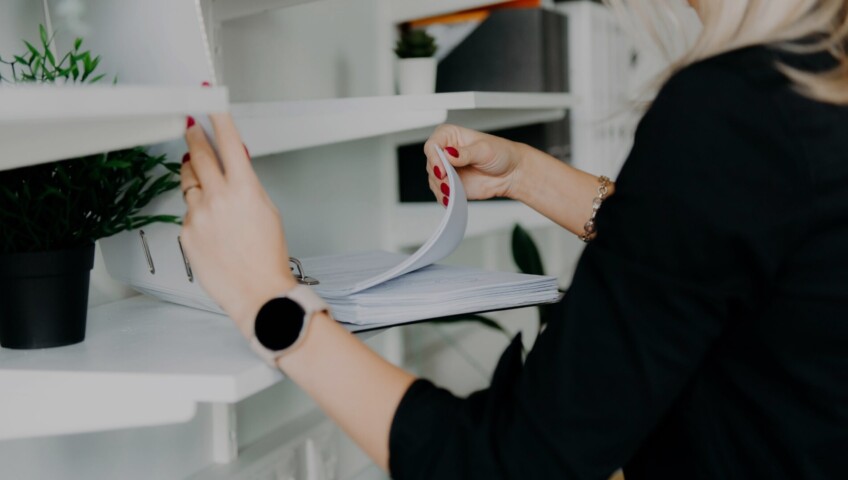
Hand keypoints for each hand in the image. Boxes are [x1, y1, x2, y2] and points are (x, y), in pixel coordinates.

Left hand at [180, 113, 296, 337]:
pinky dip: (196, 213)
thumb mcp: (268, 211)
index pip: (229, 143)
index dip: (218, 118)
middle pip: (198, 154)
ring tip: (202, 179)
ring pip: (188, 183)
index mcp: (244, 189)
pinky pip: (187, 213)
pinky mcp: (185, 233)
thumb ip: (247, 186)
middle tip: (190, 126)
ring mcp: (198, 215)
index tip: (210, 102)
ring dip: (193, 174)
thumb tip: (234, 169)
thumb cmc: (267, 257)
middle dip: (194, 136)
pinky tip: (211, 228)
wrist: (258, 292)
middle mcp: (218, 198)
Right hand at [423, 124, 526, 205]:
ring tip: (454, 191)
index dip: (434, 158)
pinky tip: (453, 197)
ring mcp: (447, 170)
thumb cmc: (500, 154)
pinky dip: (445, 197)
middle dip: (438, 176)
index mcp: (450, 136)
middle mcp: (445, 152)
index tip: (442, 169)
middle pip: (431, 164)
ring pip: (434, 180)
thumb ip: (465, 153)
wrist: (511, 173)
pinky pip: (441, 193)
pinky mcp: (451, 184)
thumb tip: (449, 154)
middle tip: (448, 183)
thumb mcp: (484, 149)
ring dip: (442, 188)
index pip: (432, 145)